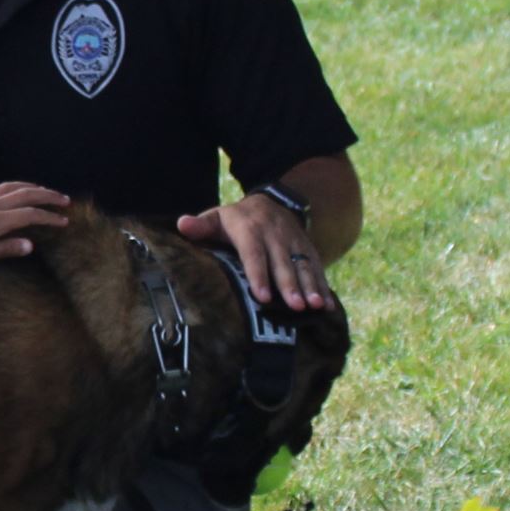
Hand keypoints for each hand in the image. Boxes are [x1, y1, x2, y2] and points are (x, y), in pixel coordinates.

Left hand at [0, 182, 69, 270]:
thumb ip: (5, 249)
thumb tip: (30, 245)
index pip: (30, 215)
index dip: (49, 217)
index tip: (64, 221)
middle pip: (25, 195)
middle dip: (47, 196)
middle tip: (64, 201)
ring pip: (10, 187)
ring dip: (31, 187)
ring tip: (44, 191)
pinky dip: (8, 187)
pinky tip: (9, 191)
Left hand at [175, 192, 332, 310]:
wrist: (268, 202)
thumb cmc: (234, 220)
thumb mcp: (217, 218)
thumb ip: (201, 226)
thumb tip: (182, 224)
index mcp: (249, 229)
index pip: (254, 254)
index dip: (259, 275)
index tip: (262, 297)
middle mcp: (274, 234)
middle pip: (282, 262)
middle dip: (289, 285)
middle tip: (295, 307)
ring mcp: (293, 241)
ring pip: (302, 265)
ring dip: (310, 286)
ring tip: (314, 307)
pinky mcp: (307, 247)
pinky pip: (316, 266)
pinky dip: (322, 286)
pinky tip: (326, 306)